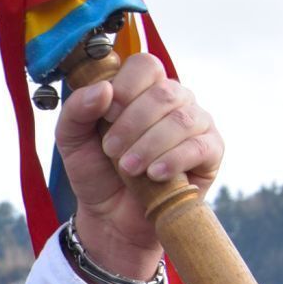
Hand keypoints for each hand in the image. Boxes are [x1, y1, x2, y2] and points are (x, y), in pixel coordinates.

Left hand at [55, 53, 222, 277]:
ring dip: (149, 144)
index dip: (125, 88)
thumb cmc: (96, 172)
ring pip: (182, 119)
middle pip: (164, 92)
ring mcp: (195, 124)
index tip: (106, 115)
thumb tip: (103, 90)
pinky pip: (200, 146)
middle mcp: (173, 101)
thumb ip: (76, 111)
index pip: (145, 66)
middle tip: (111, 150)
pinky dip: (173, 160)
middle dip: (132, 123)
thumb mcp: (72, 141)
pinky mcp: (210, 152)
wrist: (110, 217)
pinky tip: (154, 174)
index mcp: (142, 89)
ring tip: (128, 168)